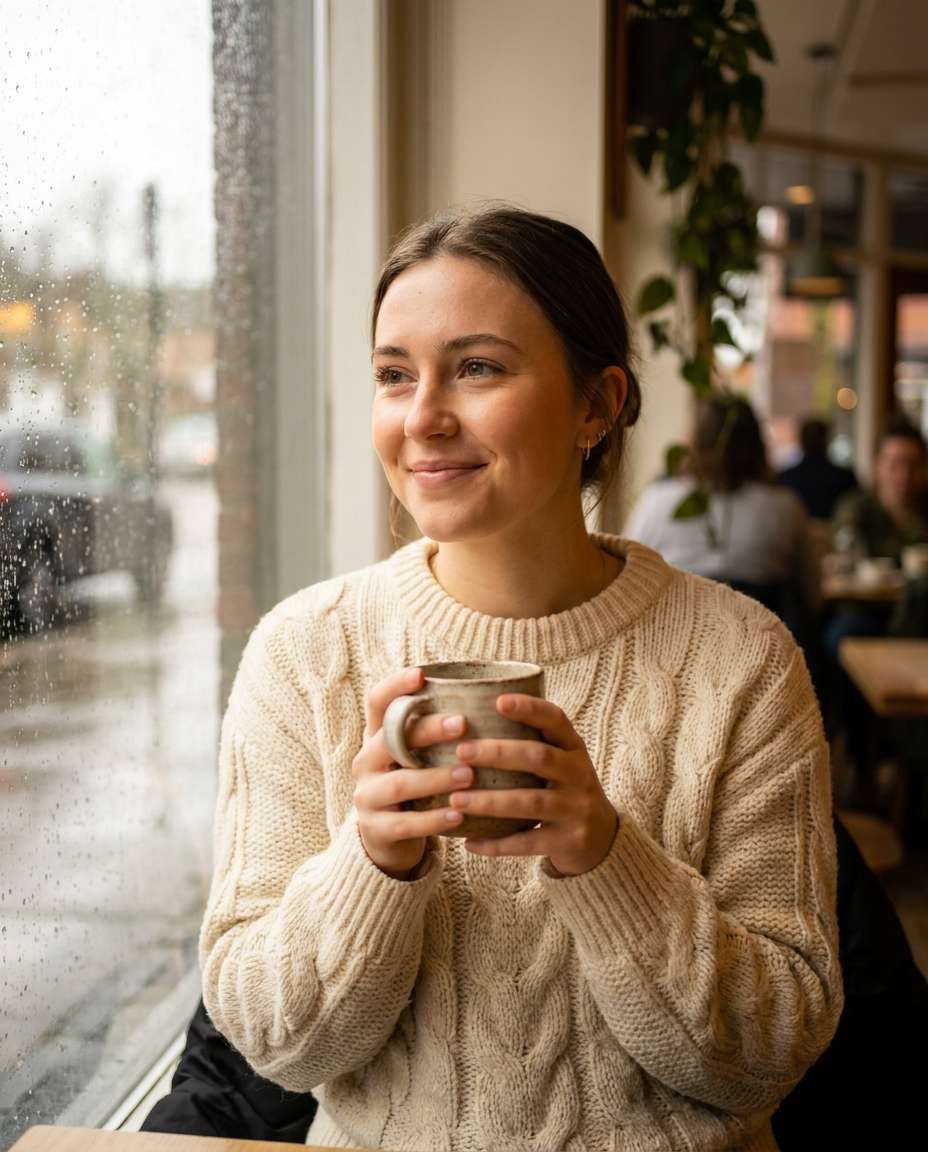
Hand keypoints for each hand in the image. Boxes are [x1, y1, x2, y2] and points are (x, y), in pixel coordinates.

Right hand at [352, 667, 472, 879]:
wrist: (388, 837)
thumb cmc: (416, 785)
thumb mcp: (417, 756)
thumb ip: (436, 733)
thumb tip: (488, 697)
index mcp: (376, 737)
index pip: (376, 702)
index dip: (394, 686)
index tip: (421, 675)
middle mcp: (365, 762)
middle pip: (390, 739)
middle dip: (428, 730)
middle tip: (463, 724)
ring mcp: (367, 796)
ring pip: (400, 782)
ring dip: (436, 778)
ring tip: (469, 775)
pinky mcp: (375, 829)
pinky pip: (405, 824)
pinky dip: (434, 819)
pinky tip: (459, 816)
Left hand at [450, 694, 617, 875]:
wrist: (601, 838)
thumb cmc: (564, 788)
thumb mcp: (561, 760)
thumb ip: (531, 741)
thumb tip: (470, 719)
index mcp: (574, 747)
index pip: (555, 719)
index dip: (529, 708)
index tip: (498, 701)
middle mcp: (579, 774)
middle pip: (539, 757)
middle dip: (498, 753)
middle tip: (461, 752)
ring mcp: (576, 809)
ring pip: (530, 802)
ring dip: (489, 801)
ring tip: (455, 800)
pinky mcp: (568, 841)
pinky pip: (527, 842)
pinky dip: (497, 844)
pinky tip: (469, 843)